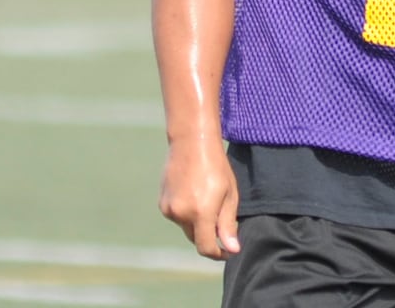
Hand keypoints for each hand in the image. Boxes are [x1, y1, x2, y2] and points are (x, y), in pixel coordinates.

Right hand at [158, 136, 240, 258]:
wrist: (192, 142)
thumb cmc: (216, 166)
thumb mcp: (229, 194)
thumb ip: (228, 224)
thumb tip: (232, 249)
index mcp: (201, 212)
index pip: (206, 248)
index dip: (217, 253)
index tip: (227, 251)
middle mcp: (181, 214)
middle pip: (196, 238)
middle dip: (208, 235)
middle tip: (220, 216)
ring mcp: (169, 209)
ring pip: (186, 227)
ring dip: (197, 222)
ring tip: (206, 196)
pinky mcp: (162, 203)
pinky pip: (177, 216)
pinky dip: (186, 212)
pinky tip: (193, 192)